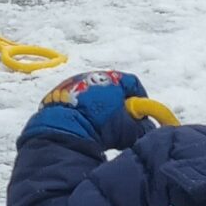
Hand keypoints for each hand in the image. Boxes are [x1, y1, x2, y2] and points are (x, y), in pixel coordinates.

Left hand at [37, 69, 151, 149]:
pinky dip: (81, 110)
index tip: (142, 113)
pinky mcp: (57, 94)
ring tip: (100, 126)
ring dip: (98, 107)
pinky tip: (82, 125)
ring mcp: (72, 83)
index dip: (140, 98)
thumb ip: (143, 127)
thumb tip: (149, 127)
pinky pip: (75, 101)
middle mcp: (91, 75)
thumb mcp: (128, 130)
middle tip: (121, 122)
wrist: (64, 129)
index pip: (132, 82)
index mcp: (112, 78)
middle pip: (111, 87)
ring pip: (92, 94)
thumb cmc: (100, 126)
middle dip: (118, 104)